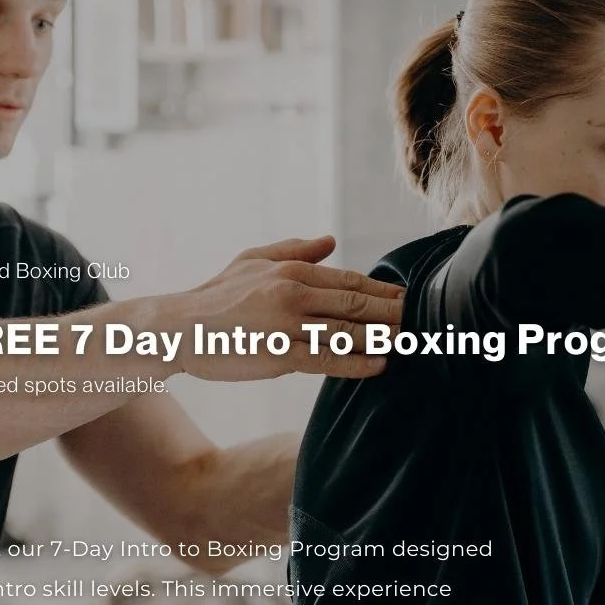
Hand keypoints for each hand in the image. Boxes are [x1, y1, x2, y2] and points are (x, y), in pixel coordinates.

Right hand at [172, 235, 404, 380]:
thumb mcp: (253, 260)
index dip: (384, 292)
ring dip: (384, 338)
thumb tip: (331, 240)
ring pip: (348, 332)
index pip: (350, 280)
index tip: (410, 299)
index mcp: (291, 270)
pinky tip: (381, 365)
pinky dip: (358, 362)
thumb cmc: (217, 295)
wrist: (179, 328)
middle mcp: (293, 293)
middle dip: (394, 314)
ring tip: (412, 343)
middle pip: (357, 304)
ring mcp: (287, 325)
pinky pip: (328, 359)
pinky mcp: (279, 356)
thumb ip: (295, 250)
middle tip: (426, 322)